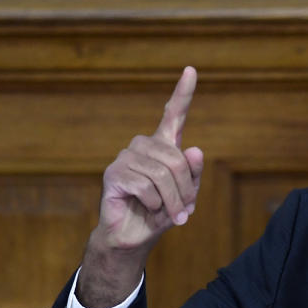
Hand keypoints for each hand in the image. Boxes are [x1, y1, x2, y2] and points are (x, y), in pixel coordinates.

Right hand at [97, 66, 203, 251]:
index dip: (183, 93)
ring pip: (162, 175)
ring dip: (172, 201)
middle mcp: (143, 146)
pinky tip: (147, 208)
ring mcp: (126, 158)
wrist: (133, 237)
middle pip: (177, 160)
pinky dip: (154, 204)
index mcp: (162, 147)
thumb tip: (194, 149)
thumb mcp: (185, 195)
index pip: (173, 115)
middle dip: (186, 190)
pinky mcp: (113, 174)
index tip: (191, 70)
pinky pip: (146, 186)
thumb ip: (193, 174)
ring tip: (170, 215)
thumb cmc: (160, 214)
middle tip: (185, 212)